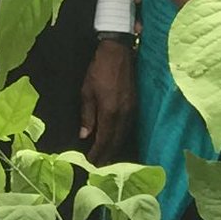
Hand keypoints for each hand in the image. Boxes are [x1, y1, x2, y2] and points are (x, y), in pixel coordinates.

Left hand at [79, 40, 134, 163]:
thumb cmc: (98, 70)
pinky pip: (129, 126)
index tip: (90, 163)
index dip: (98, 153)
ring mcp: (132, 109)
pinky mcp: (135, 104)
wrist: (118, 52)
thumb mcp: (87, 92)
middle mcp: (124, 114)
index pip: (104, 139)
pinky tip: (116, 140)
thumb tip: (85, 136)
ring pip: (124, 135)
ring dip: (115, 147)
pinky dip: (121, 136)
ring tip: (107, 158)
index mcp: (110, 112)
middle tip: (99, 167)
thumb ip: (87, 115)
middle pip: (116, 140)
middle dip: (107, 155)